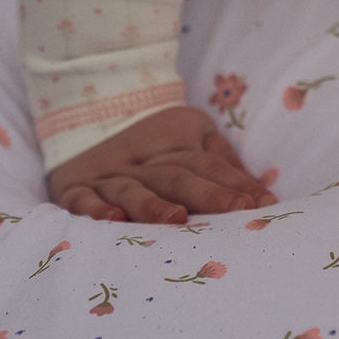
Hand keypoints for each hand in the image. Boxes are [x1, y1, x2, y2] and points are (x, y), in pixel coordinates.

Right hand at [47, 106, 276, 223]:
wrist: (86, 119)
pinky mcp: (75, 189)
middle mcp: (143, 162)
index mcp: (174, 146)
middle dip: (208, 195)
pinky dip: (95, 208)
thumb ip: (221, 160)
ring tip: (177, 219)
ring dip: (154, 205)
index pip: (208, 164)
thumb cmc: (152, 140)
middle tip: (236, 210)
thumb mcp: (191, 134)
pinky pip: (83, 199)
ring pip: (133, 190)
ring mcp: (109, 176)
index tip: (263, 202)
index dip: (235, 182)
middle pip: (177, 176)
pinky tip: (113, 219)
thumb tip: (261, 189)